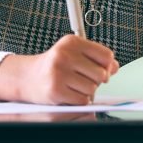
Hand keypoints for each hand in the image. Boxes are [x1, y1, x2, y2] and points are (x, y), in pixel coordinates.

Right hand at [0, 35, 118, 104]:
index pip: (106, 55)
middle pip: (101, 74)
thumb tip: (115, 66)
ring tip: (75, 86)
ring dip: (87, 91)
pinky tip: (70, 93)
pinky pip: (82, 100)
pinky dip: (80, 100)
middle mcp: (65, 55)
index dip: (107, 66)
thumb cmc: (54, 65)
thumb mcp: (75, 54)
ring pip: (92, 88)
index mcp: (72, 42)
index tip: (101, 69)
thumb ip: (96, 58)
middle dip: (97, 80)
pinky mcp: (56, 90)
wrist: (27, 77)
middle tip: (84, 79)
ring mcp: (59, 72)